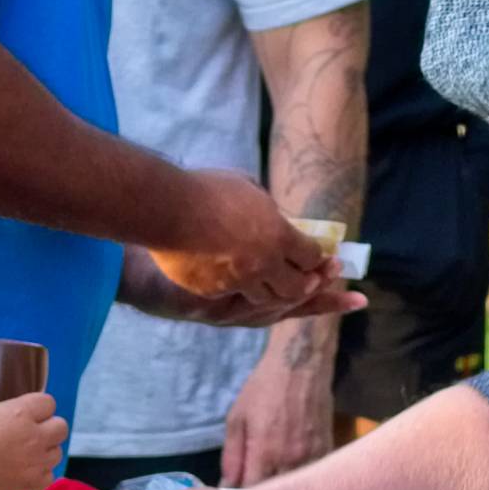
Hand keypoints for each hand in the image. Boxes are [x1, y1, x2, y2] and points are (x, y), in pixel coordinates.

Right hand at [0, 384, 66, 489]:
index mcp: (21, 413)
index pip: (48, 402)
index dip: (37, 406)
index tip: (26, 411)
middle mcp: (35, 437)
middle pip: (61, 427)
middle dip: (48, 426)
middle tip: (30, 431)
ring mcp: (36, 463)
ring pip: (57, 452)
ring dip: (44, 450)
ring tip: (27, 453)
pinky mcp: (33, 485)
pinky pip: (49, 475)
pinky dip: (39, 472)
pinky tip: (25, 471)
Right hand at [156, 170, 351, 325]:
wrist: (165, 210)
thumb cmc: (206, 191)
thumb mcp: (246, 189)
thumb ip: (266, 208)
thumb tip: (276, 215)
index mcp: (278, 235)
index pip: (310, 255)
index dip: (319, 257)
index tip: (323, 256)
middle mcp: (264, 264)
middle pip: (298, 286)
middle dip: (311, 284)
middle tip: (317, 280)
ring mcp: (239, 282)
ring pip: (270, 300)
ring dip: (281, 295)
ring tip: (290, 289)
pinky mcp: (215, 294)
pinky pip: (239, 300)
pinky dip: (250, 297)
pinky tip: (255, 294)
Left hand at [221, 315, 344, 488]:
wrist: (301, 364)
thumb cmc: (263, 388)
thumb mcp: (237, 418)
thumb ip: (232, 455)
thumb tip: (226, 484)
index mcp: (265, 452)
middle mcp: (291, 459)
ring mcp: (313, 456)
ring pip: (298, 487)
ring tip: (273, 487)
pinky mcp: (328, 449)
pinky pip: (314, 475)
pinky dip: (303, 480)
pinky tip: (293, 475)